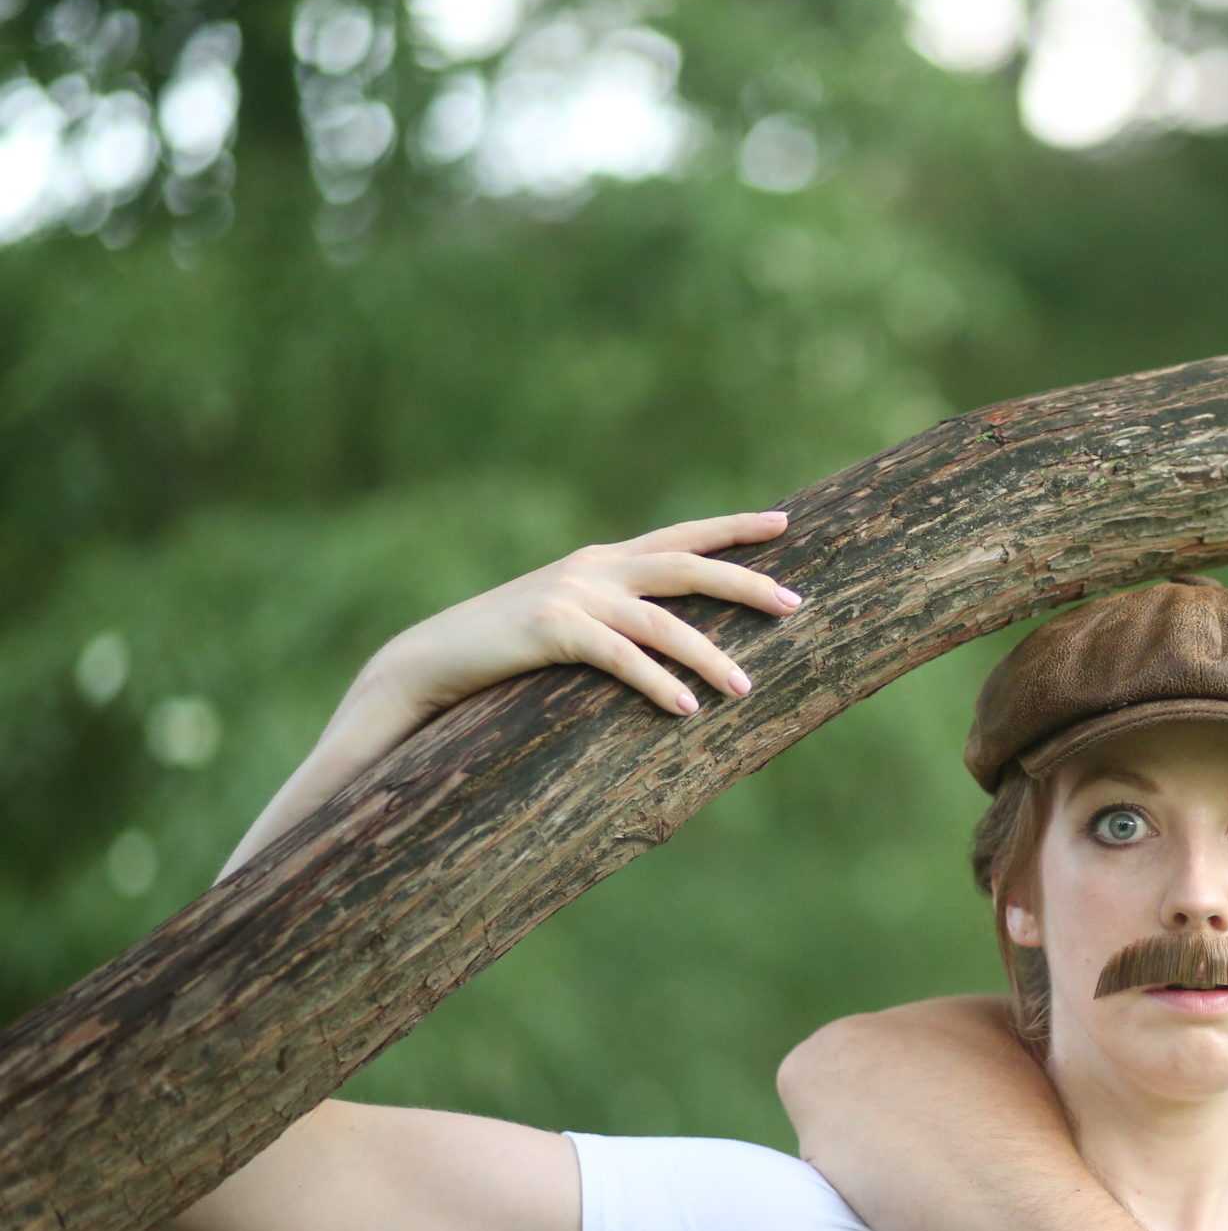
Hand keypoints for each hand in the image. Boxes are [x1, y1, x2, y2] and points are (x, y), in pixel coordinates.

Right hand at [366, 510, 800, 722]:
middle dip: (743, 583)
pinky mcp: (551, 630)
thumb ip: (616, 617)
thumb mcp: (569, 621)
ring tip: (746, 688)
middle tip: (795, 604)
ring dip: (709, 656)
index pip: (680, 537)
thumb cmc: (506, 650)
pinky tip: (686, 708)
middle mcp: (595, 569)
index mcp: (603, 562)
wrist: (430, 660)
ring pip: (662, 621)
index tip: (785, 522)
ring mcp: (572, 595)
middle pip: (687, 566)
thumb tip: (669, 638)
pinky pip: (620, 657)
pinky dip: (656, 681)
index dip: (732, 527)